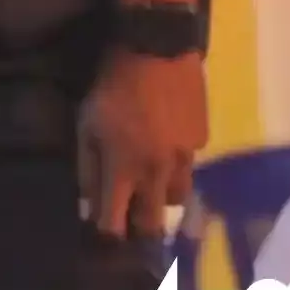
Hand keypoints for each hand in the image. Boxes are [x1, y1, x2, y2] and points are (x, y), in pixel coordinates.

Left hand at [79, 50, 207, 237]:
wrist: (159, 51)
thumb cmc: (113, 89)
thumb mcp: (86, 127)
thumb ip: (88, 171)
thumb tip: (90, 206)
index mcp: (124, 171)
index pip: (116, 223)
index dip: (109, 236)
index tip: (105, 238)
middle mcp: (158, 173)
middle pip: (154, 221)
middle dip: (141, 228)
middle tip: (133, 223)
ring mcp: (186, 158)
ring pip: (177, 196)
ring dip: (161, 198)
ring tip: (152, 185)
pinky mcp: (202, 140)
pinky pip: (189, 164)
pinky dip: (176, 164)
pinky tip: (167, 143)